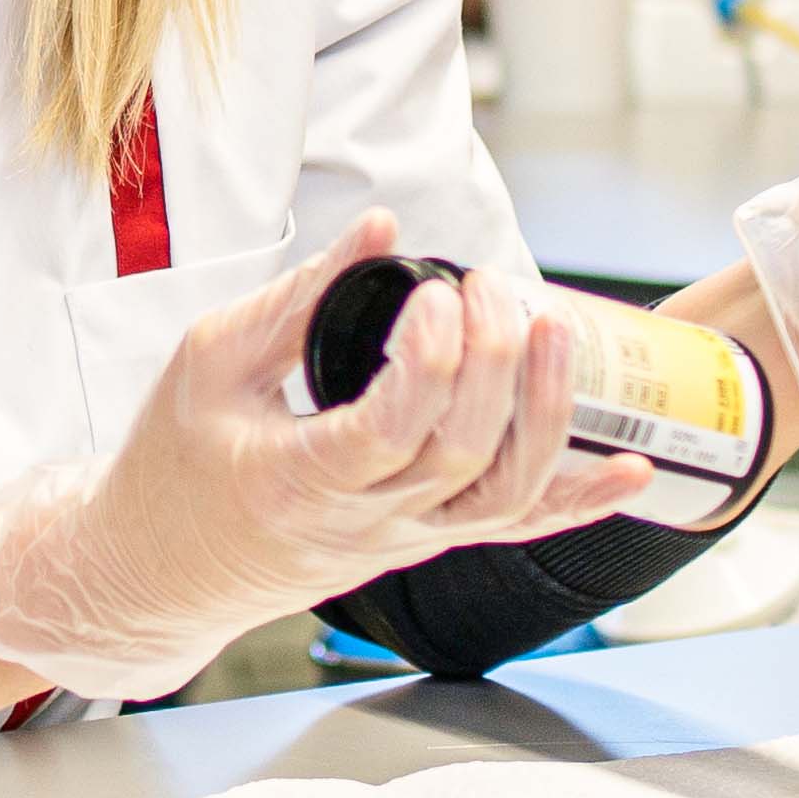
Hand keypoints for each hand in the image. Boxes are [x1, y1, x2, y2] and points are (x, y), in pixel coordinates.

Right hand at [0, 212, 651, 699]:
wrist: (164, 568)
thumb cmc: (178, 460)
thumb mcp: (210, 362)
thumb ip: (298, 297)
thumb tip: (385, 229)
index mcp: (294, 480)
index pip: (384, 434)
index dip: (427, 366)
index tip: (435, 294)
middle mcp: (361, 523)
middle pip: (459, 457)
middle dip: (492, 366)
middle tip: (491, 287)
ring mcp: (404, 540)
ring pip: (502, 498)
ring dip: (546, 416)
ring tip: (557, 328)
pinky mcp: (428, 541)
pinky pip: (516, 530)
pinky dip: (579, 503)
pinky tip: (635, 472)